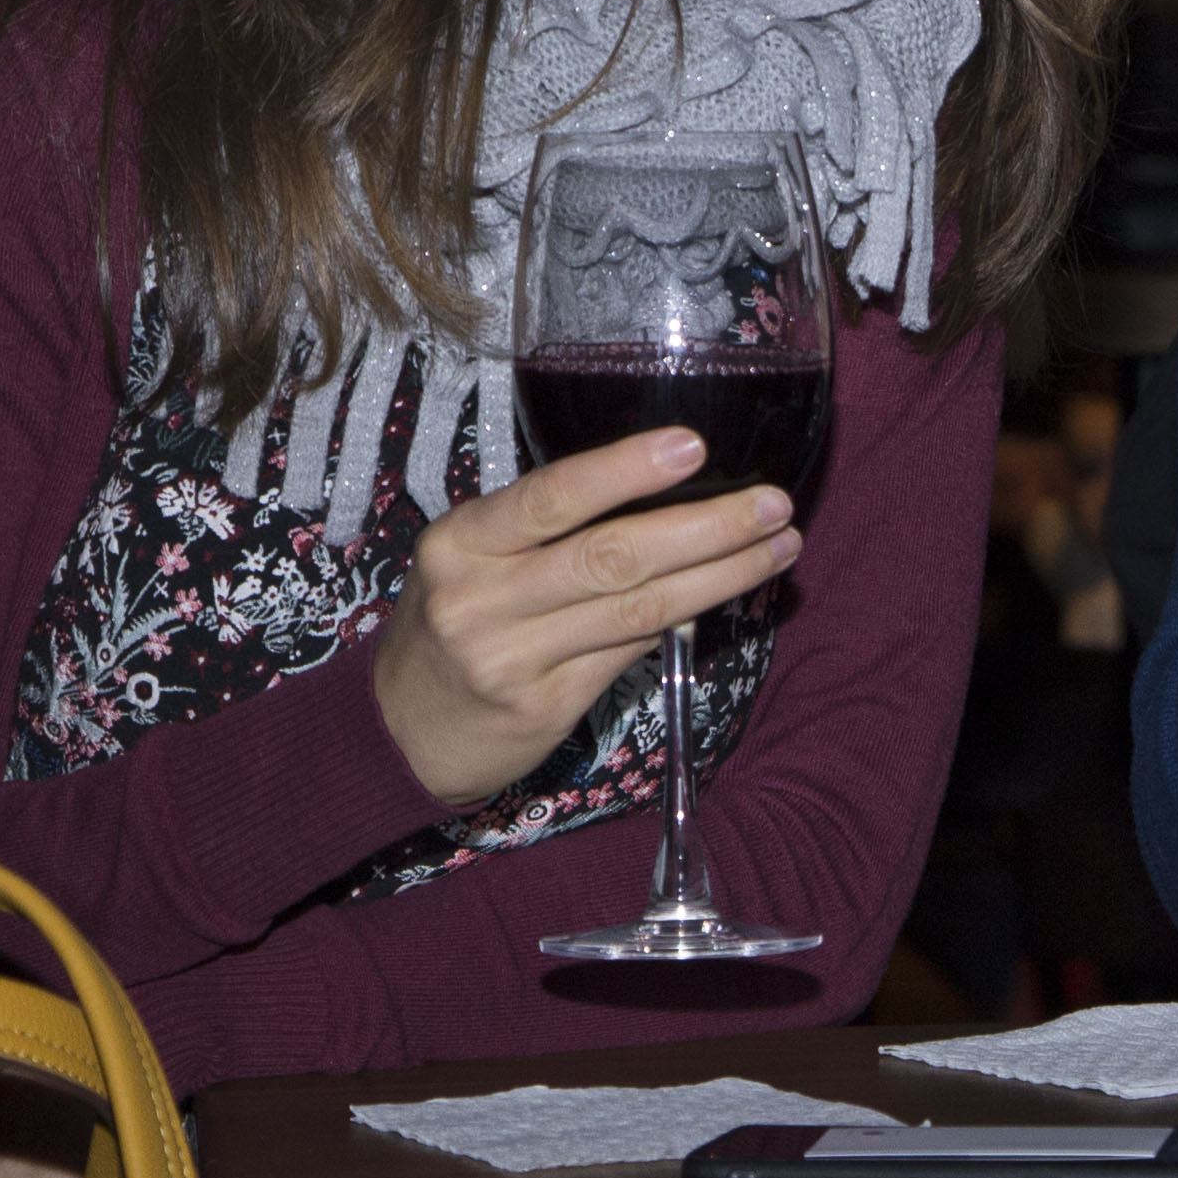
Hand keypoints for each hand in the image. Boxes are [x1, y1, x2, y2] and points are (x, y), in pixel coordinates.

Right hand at [371, 427, 799, 807]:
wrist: (399, 731)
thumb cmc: (454, 622)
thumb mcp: (471, 561)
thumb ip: (542, 530)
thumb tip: (660, 488)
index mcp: (460, 543)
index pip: (551, 497)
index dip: (624, 470)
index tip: (693, 445)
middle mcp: (481, 599)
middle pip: (612, 556)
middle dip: (707, 527)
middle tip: (772, 504)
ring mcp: (512, 658)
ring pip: (637, 607)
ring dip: (720, 575)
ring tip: (778, 547)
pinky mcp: (543, 707)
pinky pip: (630, 651)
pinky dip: (685, 618)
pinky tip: (728, 594)